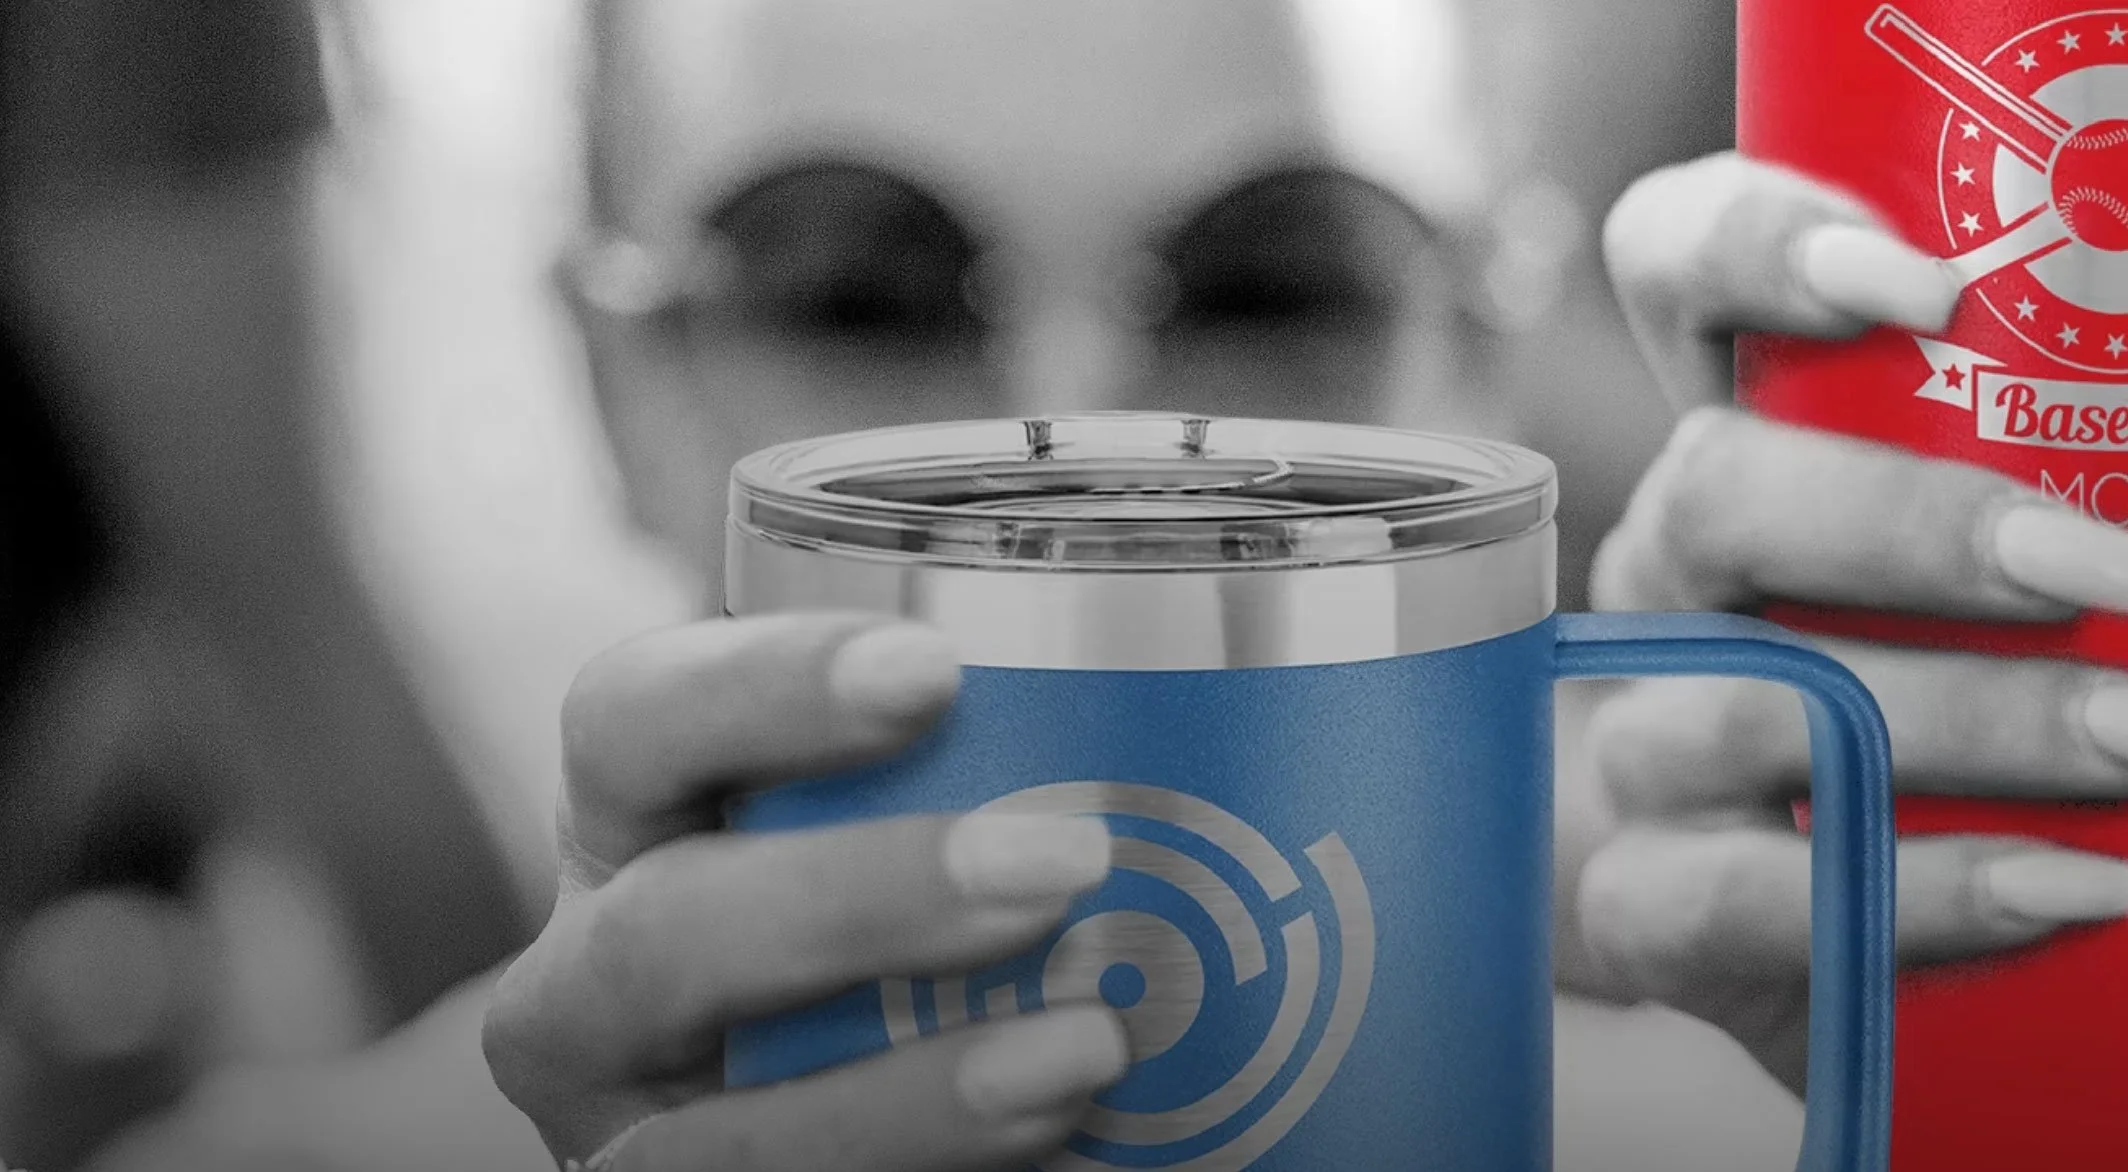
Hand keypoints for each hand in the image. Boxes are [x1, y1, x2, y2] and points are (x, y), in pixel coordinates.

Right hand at [482, 614, 1127, 1170]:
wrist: (782, 1106)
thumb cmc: (860, 924)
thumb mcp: (865, 825)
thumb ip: (969, 771)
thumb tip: (1213, 716)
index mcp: (631, 819)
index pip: (634, 719)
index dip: (763, 688)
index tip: (933, 672)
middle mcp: (595, 973)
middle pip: (668, 932)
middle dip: (861, 902)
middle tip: (1064, 864)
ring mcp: (629, 1126)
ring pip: (704, 1140)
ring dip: (903, 1099)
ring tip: (1089, 1052)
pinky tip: (1059, 1149)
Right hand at [1564, 152, 2127, 1092]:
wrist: (1826, 928)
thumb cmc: (1969, 702)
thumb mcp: (2027, 560)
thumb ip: (2079, 476)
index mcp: (1754, 436)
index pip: (1677, 268)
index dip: (1757, 245)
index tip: (1931, 290)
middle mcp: (1674, 566)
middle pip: (1708, 488)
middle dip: (1906, 525)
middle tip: (2098, 567)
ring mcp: (1642, 728)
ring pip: (1735, 700)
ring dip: (1956, 722)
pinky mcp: (1643, 895)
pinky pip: (1725, 892)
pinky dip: (1908, 892)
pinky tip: (2060, 890)